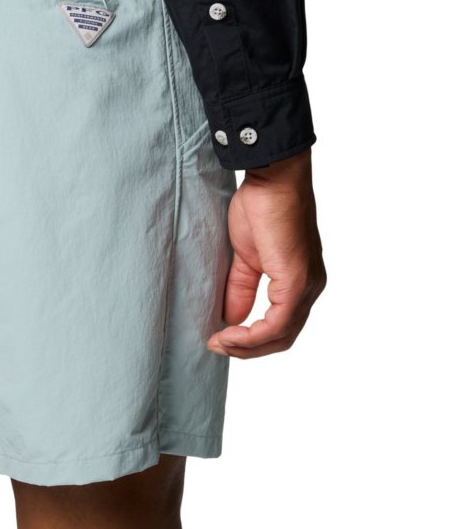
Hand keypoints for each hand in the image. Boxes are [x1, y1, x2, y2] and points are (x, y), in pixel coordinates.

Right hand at [208, 149, 325, 358]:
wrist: (273, 179)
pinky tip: (230, 333)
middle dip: (248, 349)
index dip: (251, 339)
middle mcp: (311, 287)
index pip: (282, 325)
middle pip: (283, 337)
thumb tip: (230, 318)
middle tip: (217, 346)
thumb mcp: (246, 256)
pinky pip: (277, 322)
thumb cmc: (261, 206)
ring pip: (281, 335)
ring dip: (247, 346)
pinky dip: (252, 334)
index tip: (221, 339)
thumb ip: (240, 287)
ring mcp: (307, 285)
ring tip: (219, 343)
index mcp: (301, 281)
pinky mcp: (297, 280)